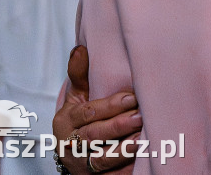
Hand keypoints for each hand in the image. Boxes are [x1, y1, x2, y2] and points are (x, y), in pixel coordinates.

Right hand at [53, 46, 140, 173]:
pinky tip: (144, 159)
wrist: (73, 154)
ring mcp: (82, 165)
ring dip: (123, 150)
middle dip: (119, 126)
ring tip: (144, 137)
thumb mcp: (76, 97)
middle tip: (141, 115)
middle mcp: (71, 145)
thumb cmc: (80, 118)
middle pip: (94, 136)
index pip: (88, 113)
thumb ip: (80, 75)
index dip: (110, 105)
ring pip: (102, 159)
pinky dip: (126, 169)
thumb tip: (80, 48)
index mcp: (66, 122)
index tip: (132, 97)